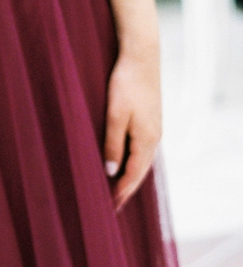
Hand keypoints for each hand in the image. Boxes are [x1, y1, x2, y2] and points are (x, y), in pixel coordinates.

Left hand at [103, 43, 161, 209]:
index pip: (133, 175)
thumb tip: (111, 171)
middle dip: (126, 189)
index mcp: (146, 140)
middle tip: (113, 205)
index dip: (122, 191)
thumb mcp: (115, 115)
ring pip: (141, 161)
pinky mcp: (149, 120)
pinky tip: (124, 163)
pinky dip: (132, 161)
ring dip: (129, 176)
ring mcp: (153, 129)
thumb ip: (113, 144)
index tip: (111, 207)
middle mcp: (153, 138)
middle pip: (140, 171)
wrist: (141, 59)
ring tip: (116, 189)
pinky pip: (141, 149)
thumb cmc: (126, 85)